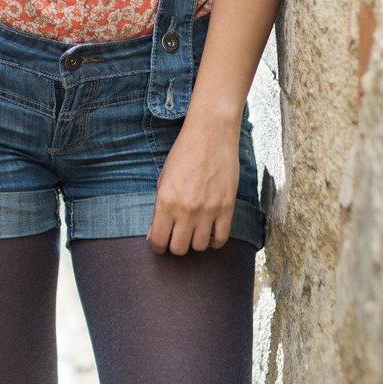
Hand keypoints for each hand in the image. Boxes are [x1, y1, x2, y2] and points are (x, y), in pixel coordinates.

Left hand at [146, 111, 239, 254]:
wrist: (211, 133)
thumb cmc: (184, 153)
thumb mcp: (163, 179)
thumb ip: (159, 208)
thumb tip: (155, 234)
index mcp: (166, 201)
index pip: (158, 241)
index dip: (157, 246)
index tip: (160, 243)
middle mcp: (186, 209)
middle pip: (179, 249)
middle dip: (175, 245)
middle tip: (177, 236)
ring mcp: (208, 210)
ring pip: (200, 247)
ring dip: (195, 242)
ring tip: (194, 230)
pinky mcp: (227, 207)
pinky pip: (221, 239)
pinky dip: (215, 241)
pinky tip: (210, 231)